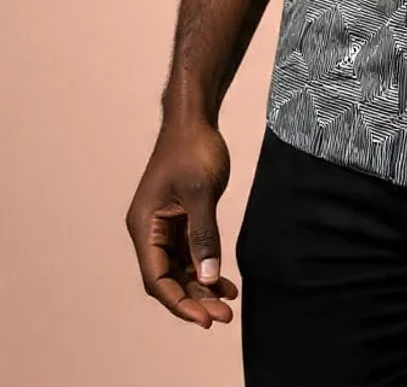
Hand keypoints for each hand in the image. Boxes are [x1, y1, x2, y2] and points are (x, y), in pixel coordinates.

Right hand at [125, 119, 238, 328]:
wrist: (194, 119)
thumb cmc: (193, 149)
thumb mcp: (201, 193)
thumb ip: (204, 236)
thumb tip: (208, 277)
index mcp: (144, 226)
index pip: (157, 278)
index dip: (180, 302)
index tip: (206, 319)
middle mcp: (149, 230)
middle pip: (168, 278)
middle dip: (195, 299)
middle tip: (224, 317)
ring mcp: (164, 226)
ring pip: (180, 269)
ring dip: (202, 287)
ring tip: (228, 305)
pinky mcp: (179, 219)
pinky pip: (189, 254)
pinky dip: (206, 268)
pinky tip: (226, 284)